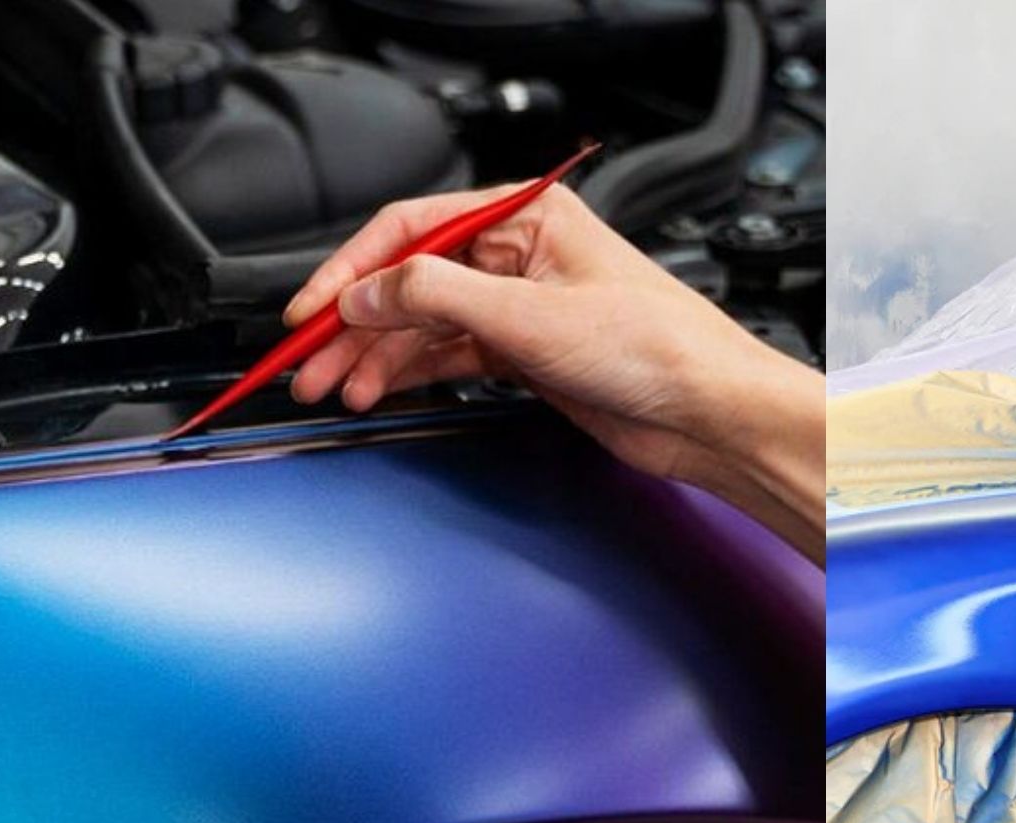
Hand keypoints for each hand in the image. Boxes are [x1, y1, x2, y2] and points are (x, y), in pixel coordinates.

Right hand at [284, 175, 824, 563]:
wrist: (708, 413)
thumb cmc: (659, 347)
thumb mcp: (530, 315)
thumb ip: (437, 297)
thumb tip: (371, 291)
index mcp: (527, 216)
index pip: (411, 229)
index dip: (351, 270)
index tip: (309, 310)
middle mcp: (520, 255)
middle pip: (409, 280)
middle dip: (353, 323)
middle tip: (306, 363)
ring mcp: (521, 306)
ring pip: (423, 325)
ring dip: (375, 356)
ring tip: (332, 388)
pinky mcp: (526, 354)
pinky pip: (449, 356)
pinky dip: (410, 373)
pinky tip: (377, 389)